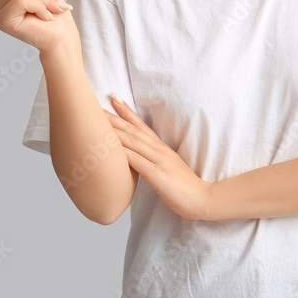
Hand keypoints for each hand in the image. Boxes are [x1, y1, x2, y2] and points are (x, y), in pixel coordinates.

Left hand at [105, 94, 215, 220]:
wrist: (203, 199)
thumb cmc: (184, 189)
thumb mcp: (167, 170)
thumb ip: (154, 162)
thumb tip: (139, 161)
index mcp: (162, 149)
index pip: (141, 126)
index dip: (127, 111)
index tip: (113, 98)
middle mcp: (160, 150)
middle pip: (133, 130)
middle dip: (113, 117)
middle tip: (94, 104)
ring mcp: (159, 161)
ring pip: (133, 141)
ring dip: (114, 130)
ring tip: (96, 121)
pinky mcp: (158, 175)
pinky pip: (136, 161)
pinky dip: (122, 153)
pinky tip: (108, 149)